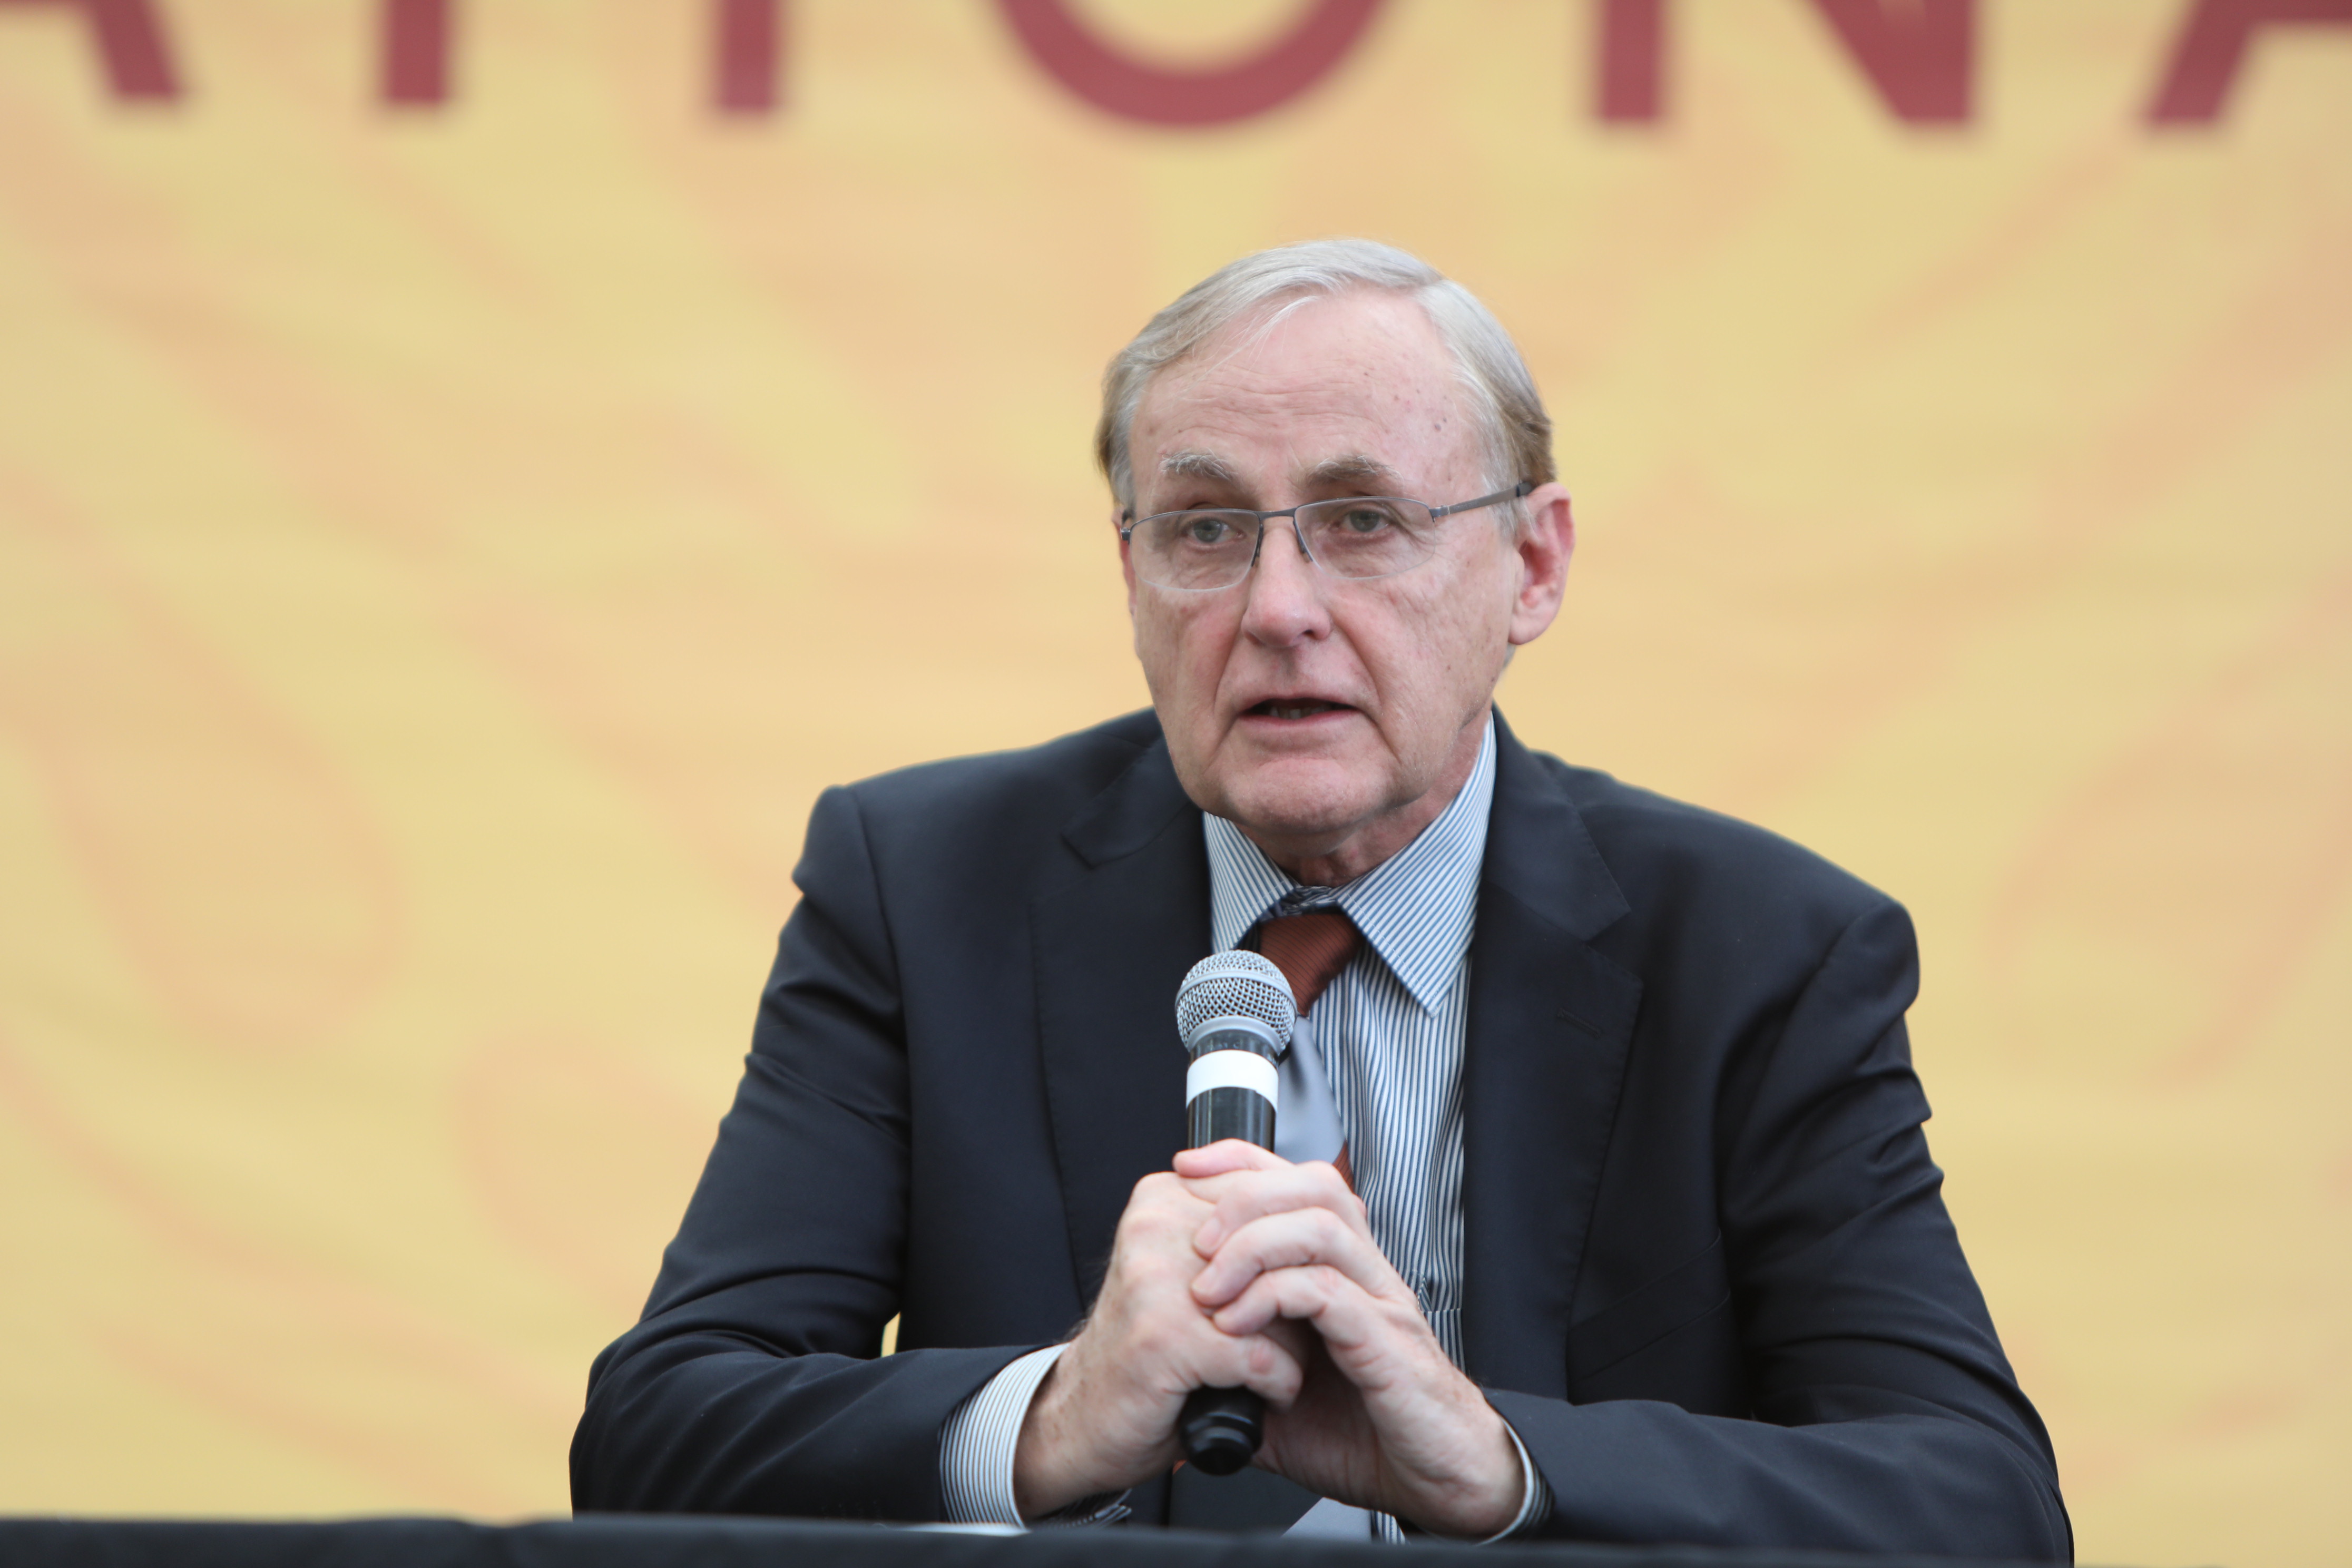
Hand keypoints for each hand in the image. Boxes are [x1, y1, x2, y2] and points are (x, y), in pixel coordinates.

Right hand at [1010, 1164, 1307, 1517]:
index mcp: (1165, 1197)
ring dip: (1292, 1348)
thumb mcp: (1192, 1271)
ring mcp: (1157, 1276)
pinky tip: (1259, 1396)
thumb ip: (1244, 1232)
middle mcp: (1157, 1223)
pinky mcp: (1165, 1334)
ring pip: (1281, 1302)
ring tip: (1267, 1367)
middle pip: (1282, 1250)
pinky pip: (1264, 1358)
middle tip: (1281, 1336)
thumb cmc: (1148, 1349)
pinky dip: (1276, 1387)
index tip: (1284, 1291)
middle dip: (1296, 1302)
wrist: (1085, 1418)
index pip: (1272, 1193)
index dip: (1295, 1254)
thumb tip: (1336, 1216)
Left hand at [1180, 1142, 1523, 1538]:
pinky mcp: (1387, 1343)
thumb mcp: (1282, 1403)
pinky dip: (1272, 1297)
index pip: (1296, 1182)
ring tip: (1208, 1286)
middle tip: (1196, 1240)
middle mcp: (1367, 1275)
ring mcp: (1381, 1304)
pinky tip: (1236, 1325)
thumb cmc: (1370, 1437)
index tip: (1186, 1171)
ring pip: (1322, 1227)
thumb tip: (1181, 1382)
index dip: (1241, 1162)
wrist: (1437, 1481)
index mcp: (1344, 1272)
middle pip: (1313, 1186)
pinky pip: (1329, 1293)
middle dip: (1244, 1196)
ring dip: (1252, 1245)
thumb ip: (1236, 1377)